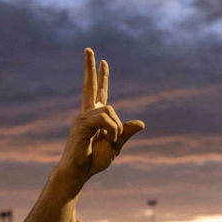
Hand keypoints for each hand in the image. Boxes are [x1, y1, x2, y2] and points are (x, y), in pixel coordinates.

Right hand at [56, 49, 143, 187]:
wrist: (79, 173)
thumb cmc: (93, 161)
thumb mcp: (116, 145)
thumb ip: (126, 133)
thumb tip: (142, 123)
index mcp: (95, 116)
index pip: (99, 92)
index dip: (102, 76)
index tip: (103, 61)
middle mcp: (86, 113)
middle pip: (89, 85)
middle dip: (90, 67)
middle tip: (88, 49)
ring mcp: (82, 117)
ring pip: (109, 110)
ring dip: (117, 128)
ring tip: (112, 142)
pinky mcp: (81, 125)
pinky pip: (104, 119)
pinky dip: (112, 131)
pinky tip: (108, 140)